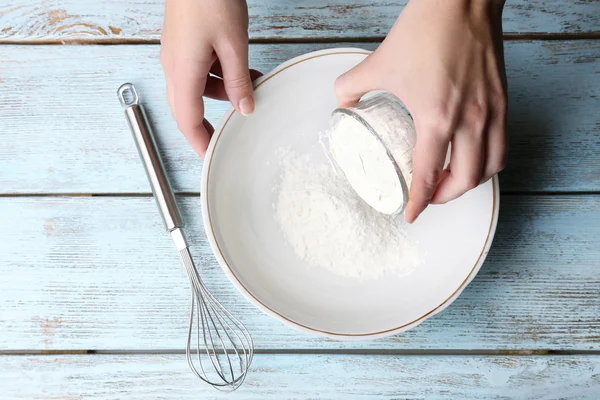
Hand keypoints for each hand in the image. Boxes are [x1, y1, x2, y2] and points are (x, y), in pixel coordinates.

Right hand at [161, 0, 259, 156]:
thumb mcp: (234, 43)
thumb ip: (238, 79)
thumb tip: (245, 107)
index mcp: (182, 71)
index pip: (187, 120)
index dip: (199, 142)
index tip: (210, 156)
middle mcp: (173, 66)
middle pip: (188, 107)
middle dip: (209, 121)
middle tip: (228, 132)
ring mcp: (176, 54)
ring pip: (197, 87)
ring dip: (222, 92)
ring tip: (250, 84)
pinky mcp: (183, 43)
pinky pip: (198, 70)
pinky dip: (218, 75)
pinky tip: (239, 67)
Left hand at [335, 0, 507, 222]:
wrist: (461, 1)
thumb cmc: (424, 30)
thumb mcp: (378, 62)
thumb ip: (351, 86)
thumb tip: (343, 103)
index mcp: (436, 118)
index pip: (428, 176)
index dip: (419, 202)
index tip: (410, 214)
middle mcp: (470, 121)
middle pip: (464, 180)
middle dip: (444, 198)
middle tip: (428, 198)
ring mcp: (491, 111)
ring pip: (491, 167)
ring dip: (470, 183)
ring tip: (452, 182)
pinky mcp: (503, 100)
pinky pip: (502, 144)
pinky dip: (489, 161)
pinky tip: (473, 156)